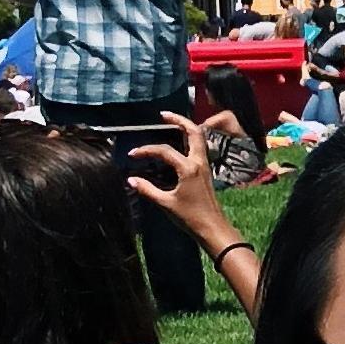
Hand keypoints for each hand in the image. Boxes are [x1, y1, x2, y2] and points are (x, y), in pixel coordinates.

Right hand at [125, 112, 236, 250]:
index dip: (147, 150)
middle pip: (193, 131)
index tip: (133, 154)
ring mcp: (205, 166)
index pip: (165, 150)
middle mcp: (199, 162)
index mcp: (189, 168)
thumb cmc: (191, 217)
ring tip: (171, 123)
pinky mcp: (206, 171)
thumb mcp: (166, 204)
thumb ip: (147, 189)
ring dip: (186, 127)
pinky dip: (189, 140)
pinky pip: (199, 148)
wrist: (213, 228)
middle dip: (179, 120)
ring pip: (199, 138)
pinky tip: (179, 143)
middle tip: (163, 115)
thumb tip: (131, 180)